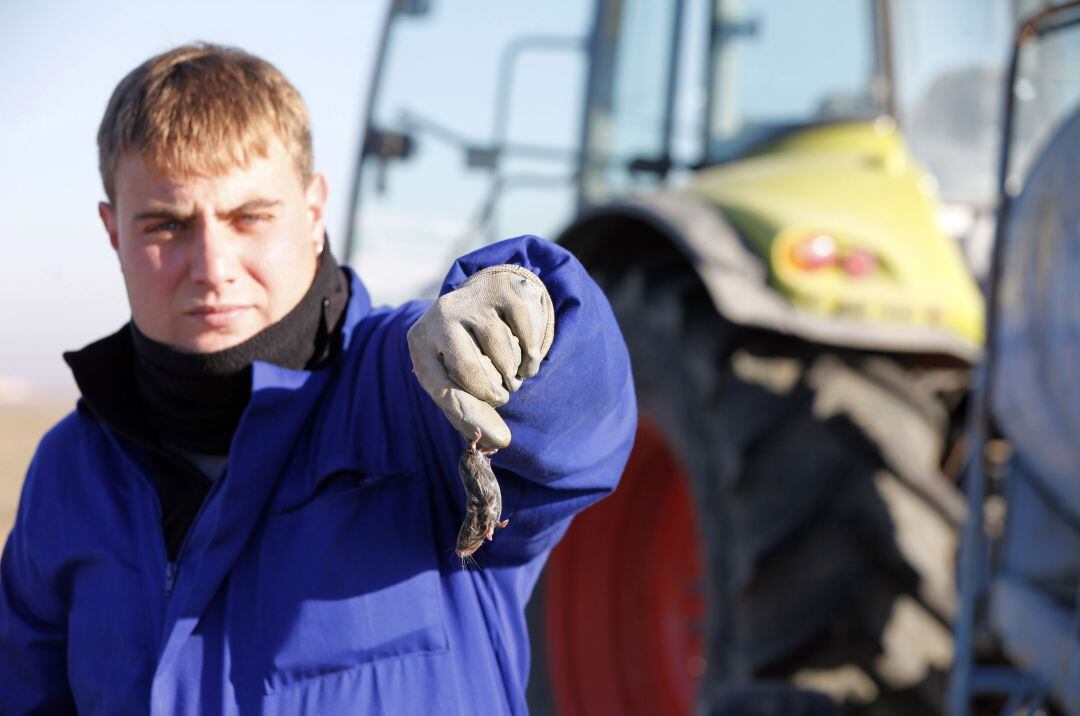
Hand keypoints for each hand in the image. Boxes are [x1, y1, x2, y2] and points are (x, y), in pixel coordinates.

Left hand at [408, 264, 554, 449]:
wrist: (483, 298)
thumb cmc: (465, 350)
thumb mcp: (454, 377)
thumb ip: (468, 411)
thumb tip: (499, 441)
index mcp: (420, 342)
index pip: (442, 387)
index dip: (472, 414)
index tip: (502, 436)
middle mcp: (441, 315)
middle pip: (469, 368)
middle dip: (493, 392)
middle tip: (501, 396)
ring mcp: (472, 300)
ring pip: (501, 350)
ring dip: (514, 374)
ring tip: (511, 376)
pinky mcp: (503, 290)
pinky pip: (525, 330)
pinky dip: (532, 354)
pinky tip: (529, 360)